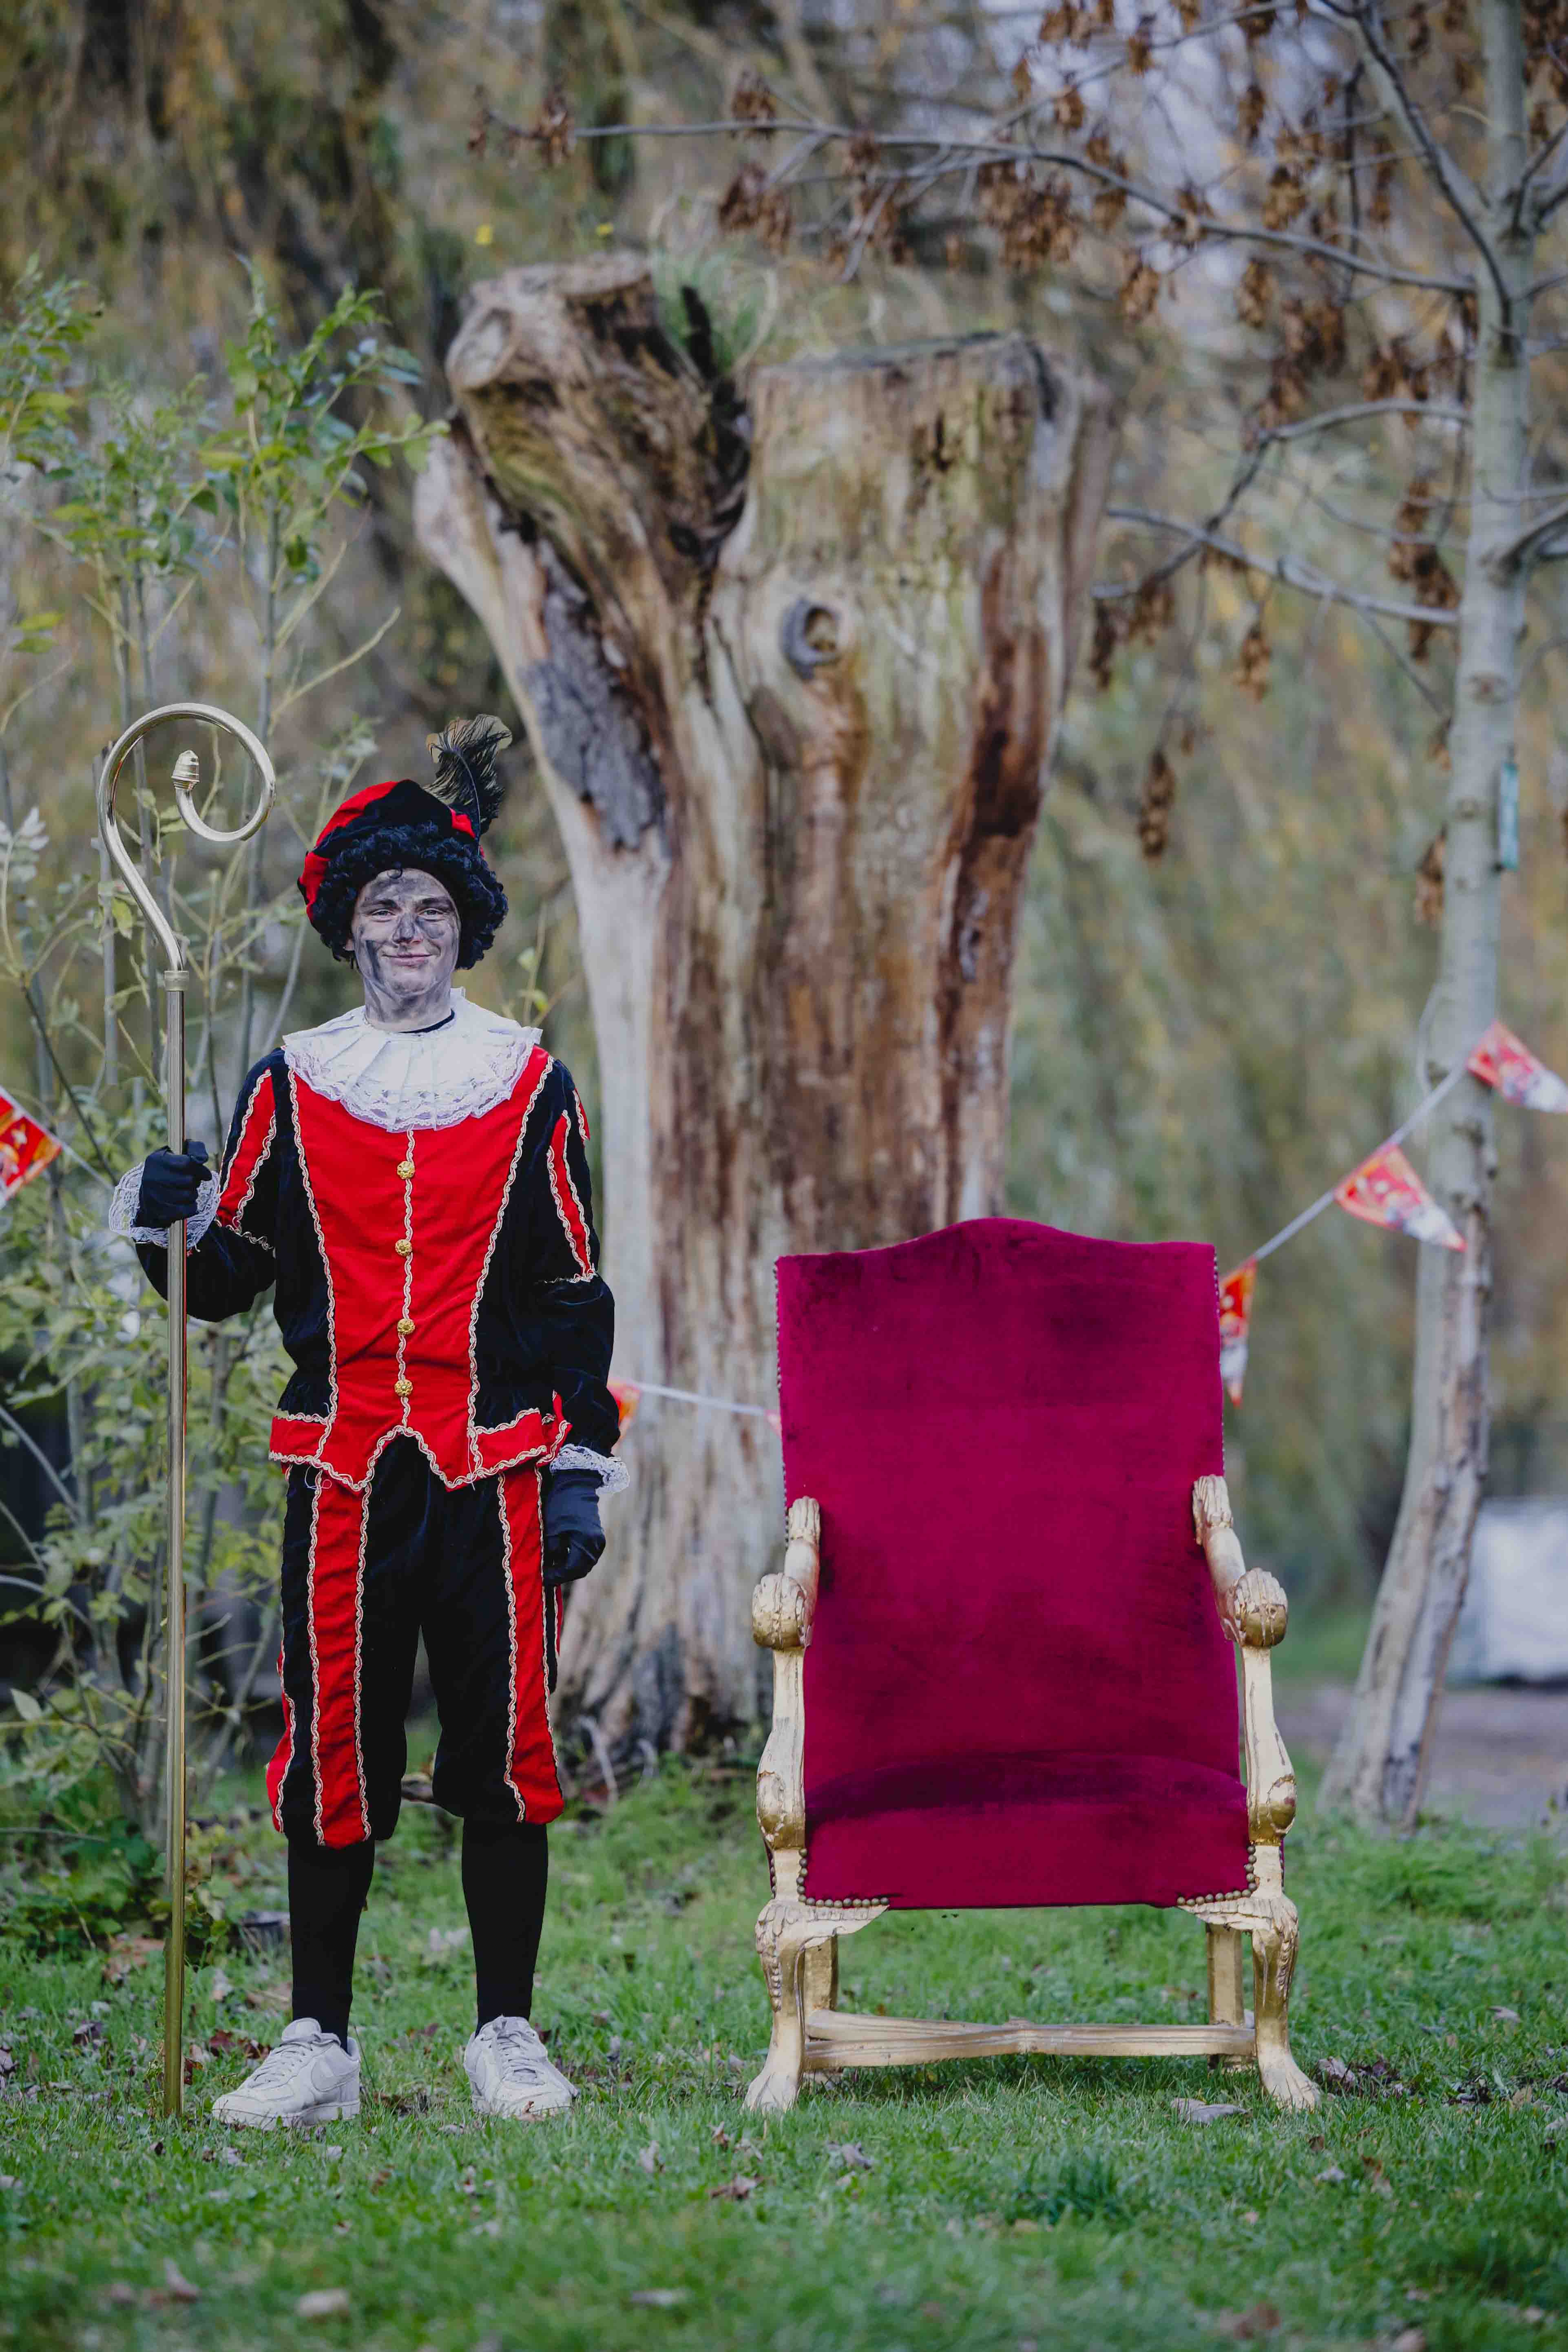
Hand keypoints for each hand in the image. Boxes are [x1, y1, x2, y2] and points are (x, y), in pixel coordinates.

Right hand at [136, 1142, 210, 1231]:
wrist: (149, 1193)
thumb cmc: (170, 1170)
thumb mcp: (179, 1154)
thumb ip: (195, 1149)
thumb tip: (202, 1159)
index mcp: (156, 1160)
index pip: (187, 1163)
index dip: (201, 1169)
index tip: (206, 1174)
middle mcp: (151, 1177)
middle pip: (189, 1180)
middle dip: (196, 1182)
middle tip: (192, 1183)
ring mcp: (153, 1196)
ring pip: (188, 1196)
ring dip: (193, 1194)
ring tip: (187, 1192)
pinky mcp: (158, 1212)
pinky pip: (185, 1210)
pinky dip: (191, 1207)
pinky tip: (186, 1203)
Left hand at [543, 1468, 604, 1588]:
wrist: (576, 1485)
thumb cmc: (561, 1506)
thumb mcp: (552, 1530)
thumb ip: (553, 1551)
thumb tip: (551, 1567)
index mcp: (586, 1542)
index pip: (572, 1569)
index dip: (556, 1576)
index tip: (543, 1578)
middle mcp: (596, 1544)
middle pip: (580, 1569)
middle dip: (563, 1574)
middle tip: (547, 1574)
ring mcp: (599, 1541)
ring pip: (584, 1563)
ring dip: (569, 1567)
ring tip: (552, 1566)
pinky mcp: (597, 1537)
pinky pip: (586, 1555)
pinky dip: (574, 1559)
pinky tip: (561, 1556)